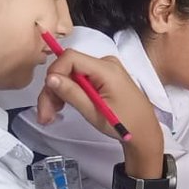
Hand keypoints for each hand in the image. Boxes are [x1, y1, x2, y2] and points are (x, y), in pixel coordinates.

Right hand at [36, 50, 162, 153]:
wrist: (144, 131)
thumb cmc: (124, 124)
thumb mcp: (94, 112)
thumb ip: (72, 93)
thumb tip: (51, 78)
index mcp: (107, 69)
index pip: (70, 57)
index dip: (54, 73)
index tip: (48, 94)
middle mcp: (106, 63)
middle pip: (68, 67)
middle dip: (53, 89)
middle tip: (45, 114)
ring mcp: (105, 69)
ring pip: (71, 74)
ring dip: (58, 93)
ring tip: (51, 115)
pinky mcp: (103, 76)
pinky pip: (80, 78)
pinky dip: (69, 92)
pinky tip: (62, 107)